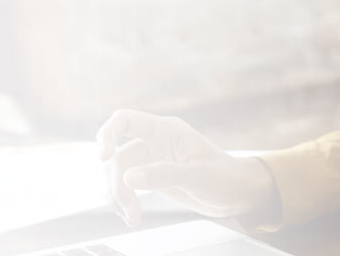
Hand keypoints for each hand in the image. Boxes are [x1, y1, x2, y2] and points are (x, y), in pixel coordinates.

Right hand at [96, 108, 280, 226]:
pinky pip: (125, 185)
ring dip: (119, 197)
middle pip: (117, 156)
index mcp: (167, 130)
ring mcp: (150, 159)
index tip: (102, 157)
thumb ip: (165, 175)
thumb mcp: (198, 177)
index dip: (107, 134)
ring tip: (133, 219)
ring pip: (117, 173)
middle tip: (131, 211)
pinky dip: (123, 201)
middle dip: (117, 185)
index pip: (125, 120)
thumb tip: (130, 177)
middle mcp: (154, 141)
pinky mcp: (150, 176)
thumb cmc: (225, 178)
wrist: (236, 194)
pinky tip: (132, 217)